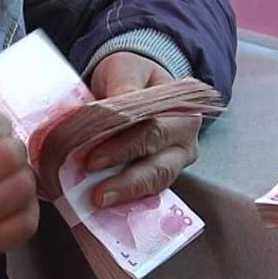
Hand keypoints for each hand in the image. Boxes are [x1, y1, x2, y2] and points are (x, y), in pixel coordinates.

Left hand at [87, 52, 199, 207]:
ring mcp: (177, 160)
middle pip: (160, 165)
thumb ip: (124, 84)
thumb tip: (117, 105)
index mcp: (182, 109)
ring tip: (99, 202)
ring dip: (128, 195)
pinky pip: (150, 192)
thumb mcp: (126, 69)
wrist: (135, 81)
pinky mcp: (162, 174)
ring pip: (157, 182)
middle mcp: (185, 139)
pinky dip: (129, 201)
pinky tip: (107, 210)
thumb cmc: (130, 74)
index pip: (153, 131)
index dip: (124, 148)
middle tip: (98, 194)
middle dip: (128, 182)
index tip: (92, 160)